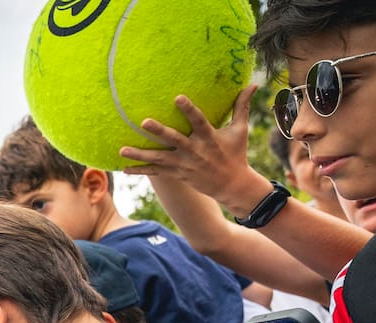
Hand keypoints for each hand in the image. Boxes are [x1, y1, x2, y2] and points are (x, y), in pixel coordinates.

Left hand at [118, 86, 268, 211]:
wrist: (231, 186)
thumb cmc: (236, 154)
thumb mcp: (240, 130)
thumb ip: (241, 106)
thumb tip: (253, 84)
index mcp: (209, 138)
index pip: (199, 121)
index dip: (189, 110)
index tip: (178, 97)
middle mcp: (194, 151)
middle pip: (175, 140)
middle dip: (160, 132)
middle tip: (144, 122)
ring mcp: (184, 165)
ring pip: (159, 159)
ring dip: (140, 155)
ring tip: (122, 150)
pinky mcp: (177, 174)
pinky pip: (156, 173)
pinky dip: (141, 171)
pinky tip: (124, 169)